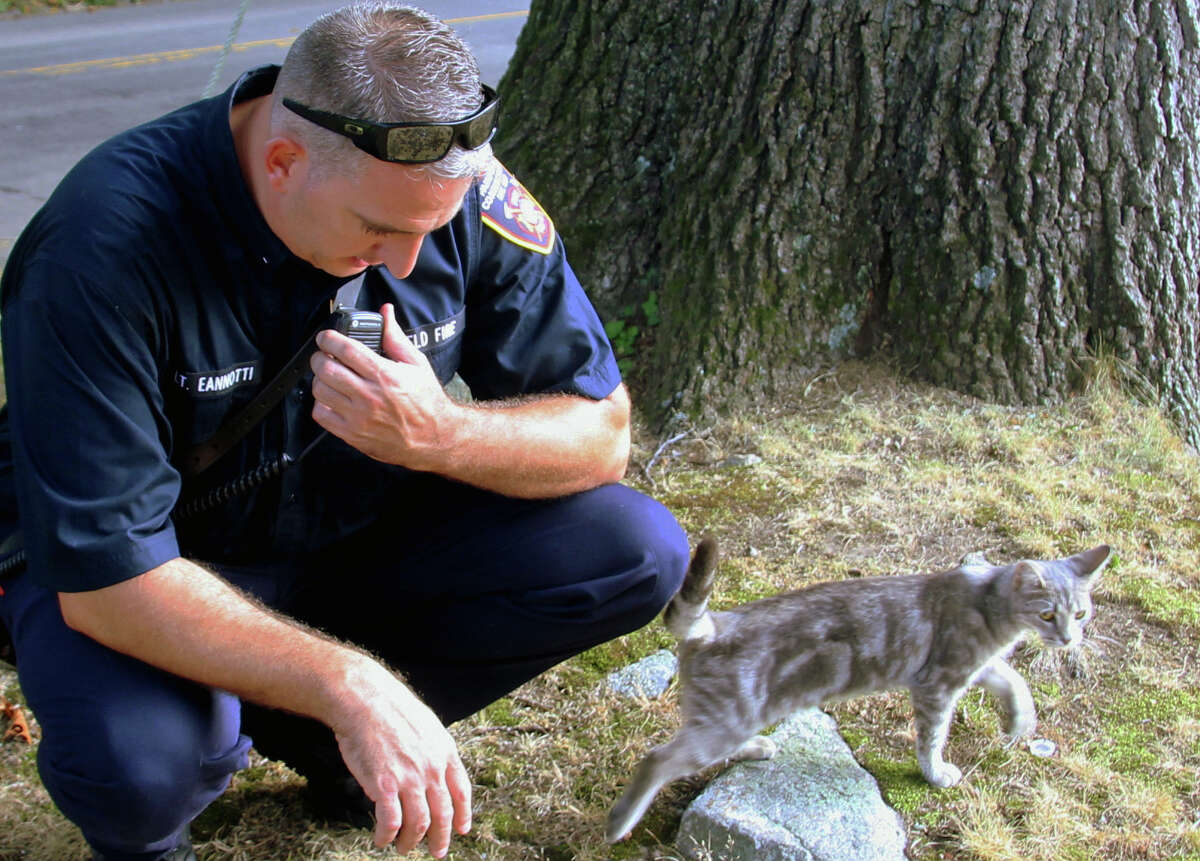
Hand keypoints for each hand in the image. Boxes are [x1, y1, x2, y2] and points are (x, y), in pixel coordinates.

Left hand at [310, 303, 455, 468]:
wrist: (434, 438)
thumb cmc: (427, 402)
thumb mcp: (416, 364)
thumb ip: (395, 337)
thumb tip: (386, 313)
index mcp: (385, 375)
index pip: (345, 349)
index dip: (329, 338)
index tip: (326, 338)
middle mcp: (370, 396)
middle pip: (326, 368)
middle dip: (319, 356)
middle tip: (324, 355)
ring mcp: (359, 417)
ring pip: (320, 390)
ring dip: (319, 379)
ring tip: (329, 377)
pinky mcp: (352, 434)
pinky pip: (321, 415)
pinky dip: (320, 403)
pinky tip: (332, 399)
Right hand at [333, 662, 471, 855]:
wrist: (365, 700)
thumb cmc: (390, 708)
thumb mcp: (426, 725)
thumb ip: (433, 749)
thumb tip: (434, 768)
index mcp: (445, 752)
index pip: (462, 791)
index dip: (463, 814)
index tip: (462, 829)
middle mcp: (432, 768)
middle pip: (443, 814)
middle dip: (440, 838)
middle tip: (437, 852)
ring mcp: (410, 778)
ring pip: (419, 824)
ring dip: (411, 841)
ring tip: (404, 847)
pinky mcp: (385, 786)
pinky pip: (391, 823)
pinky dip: (387, 836)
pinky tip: (381, 840)